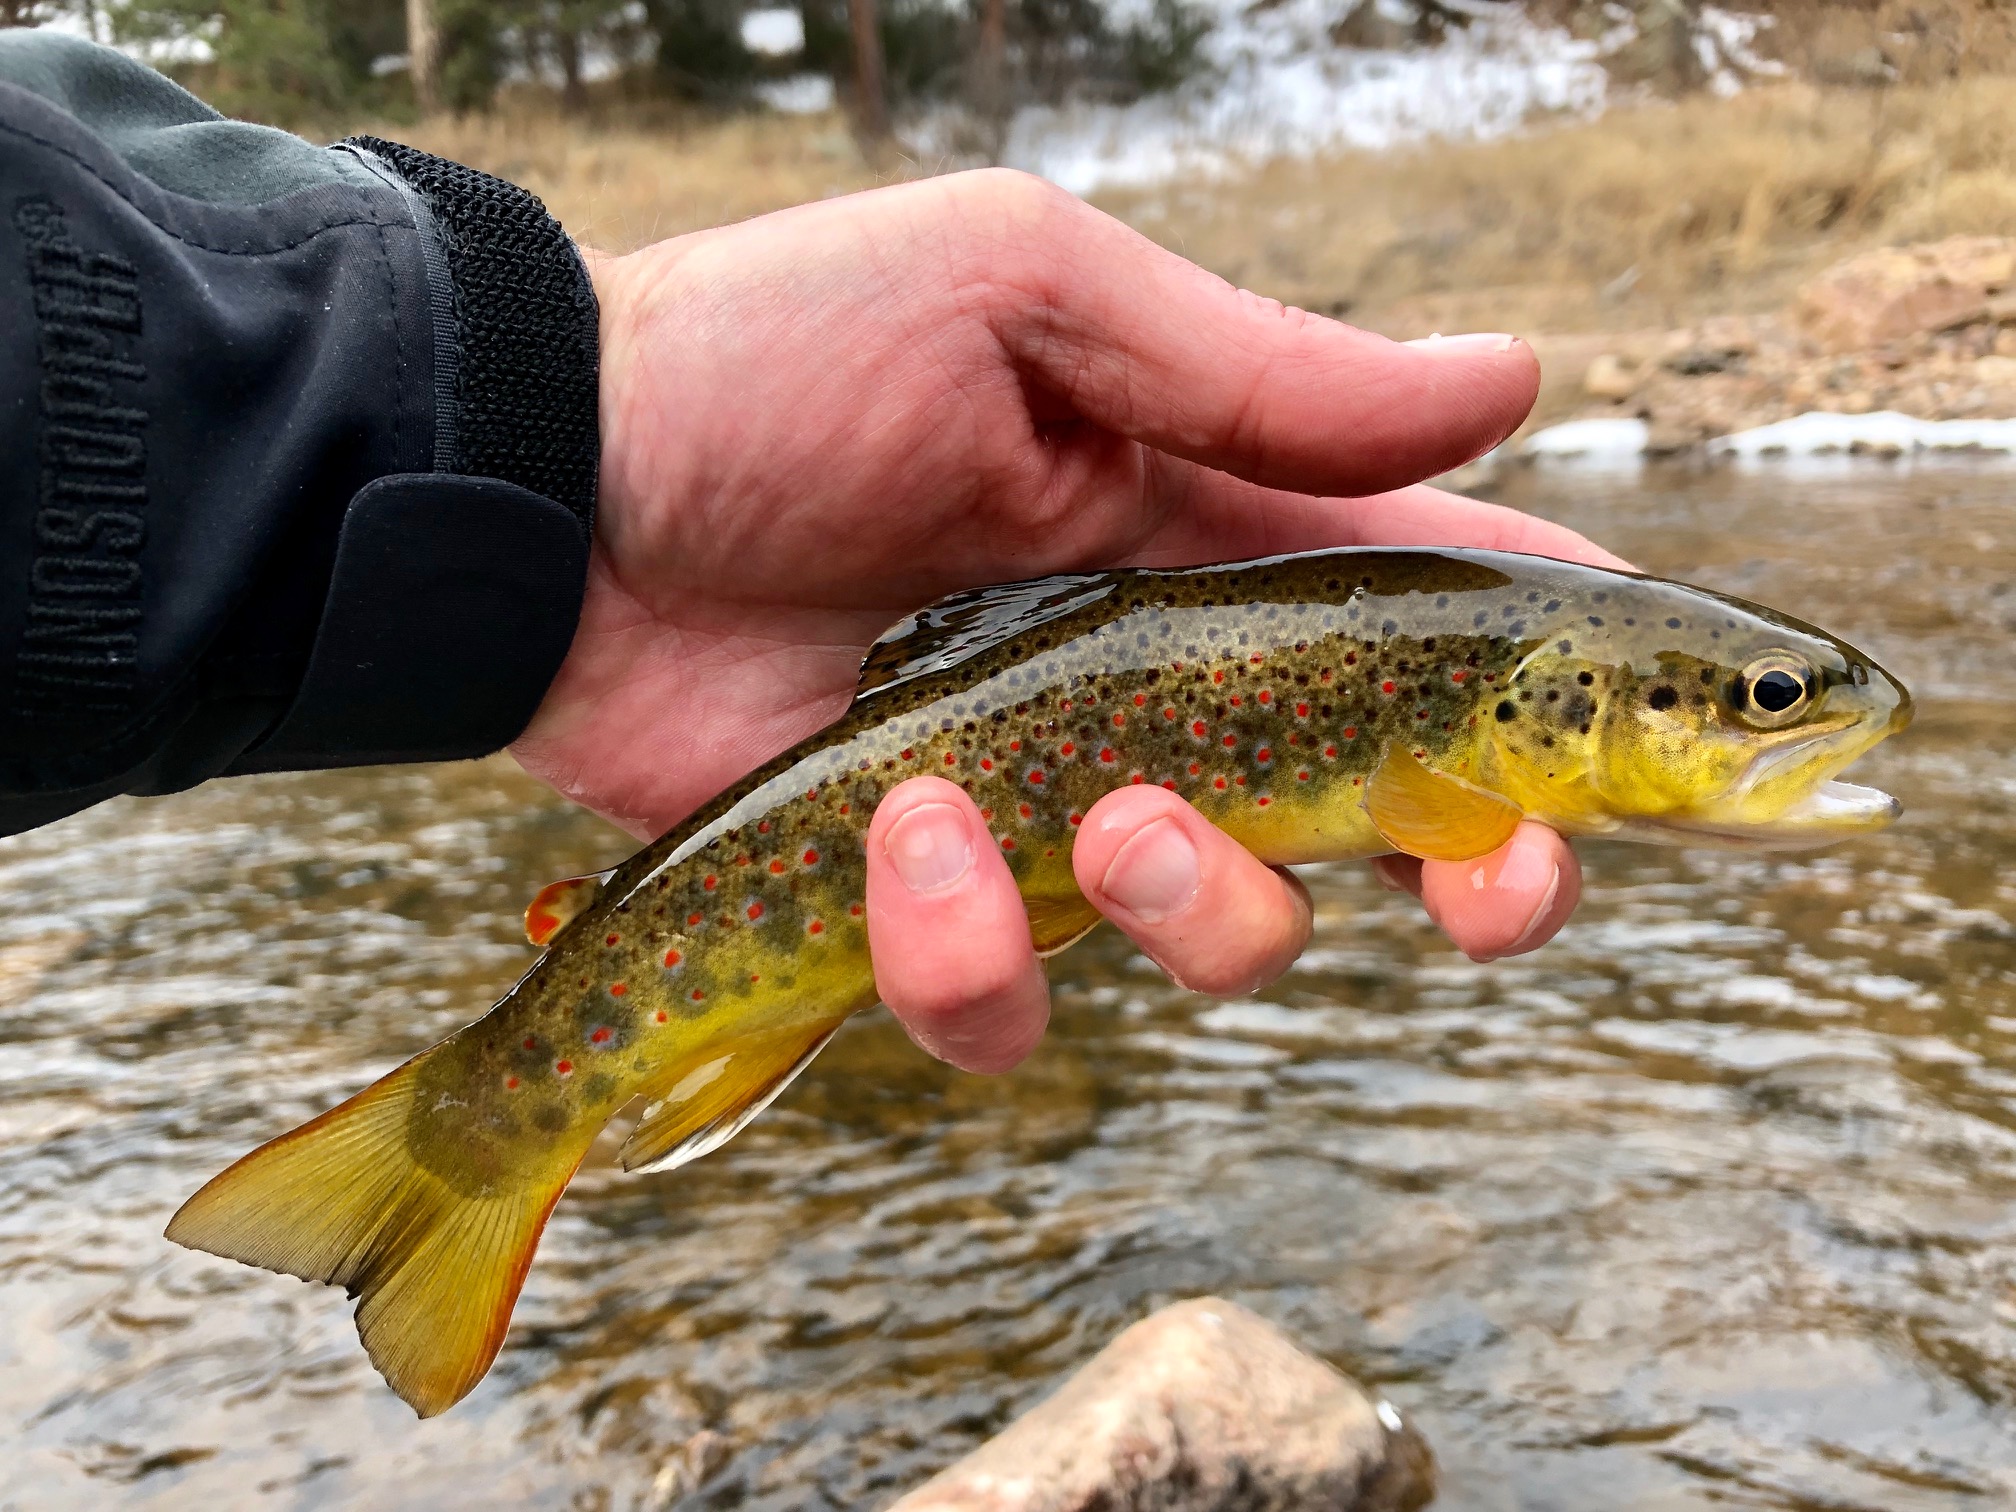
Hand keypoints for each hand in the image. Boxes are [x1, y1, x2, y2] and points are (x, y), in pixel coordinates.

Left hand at [513, 169, 1624, 1071]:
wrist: (546, 486)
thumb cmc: (778, 354)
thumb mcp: (1033, 297)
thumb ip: (1264, 374)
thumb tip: (1516, 379)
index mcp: (1208, 534)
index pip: (1425, 618)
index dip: (1545, 689)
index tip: (1627, 744)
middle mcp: (1157, 691)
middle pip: (1379, 828)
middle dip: (1472, 877)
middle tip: (1479, 881)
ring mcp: (1042, 813)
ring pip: (1221, 938)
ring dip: (1200, 905)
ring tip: (1093, 812)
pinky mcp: (917, 908)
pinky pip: (1005, 1006)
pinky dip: (970, 952)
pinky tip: (901, 834)